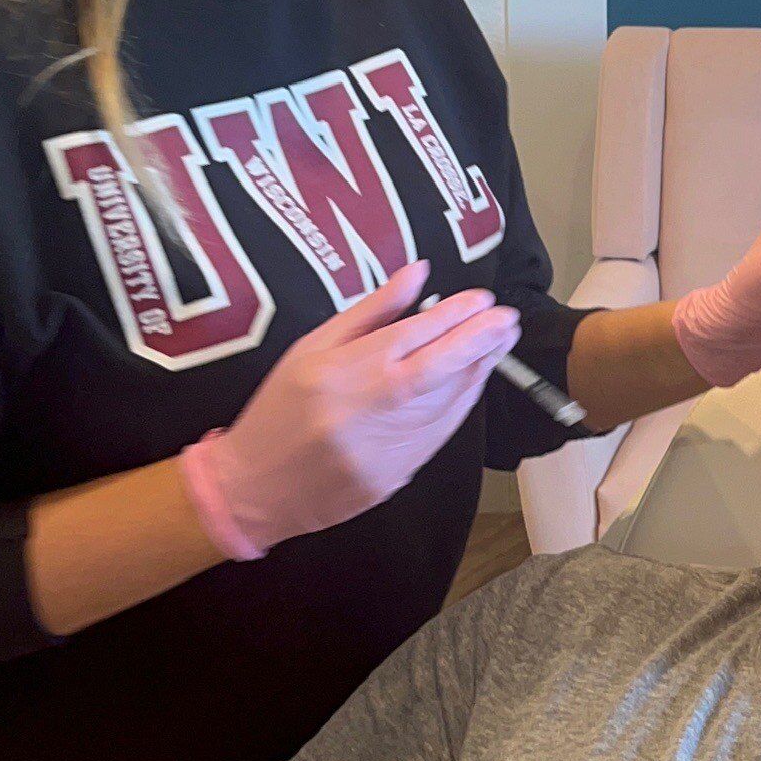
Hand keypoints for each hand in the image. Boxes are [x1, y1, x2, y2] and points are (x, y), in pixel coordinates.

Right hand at [179, 262, 520, 555]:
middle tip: (507, 320)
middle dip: (482, 340)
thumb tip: (419, 272)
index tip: (482, 299)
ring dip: (477, 372)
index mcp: (344, 370)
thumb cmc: (279, 410)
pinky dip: (460, 407)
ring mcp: (384, 447)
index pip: (414, 333)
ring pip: (447, 403)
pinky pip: (439, 436)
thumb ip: (370, 310)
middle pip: (441, 367)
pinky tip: (471, 385)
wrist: (252, 488)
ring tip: (496, 346)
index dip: (456, 313)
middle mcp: (368, 407)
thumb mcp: (312, 347)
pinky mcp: (394, 477)